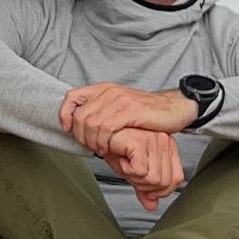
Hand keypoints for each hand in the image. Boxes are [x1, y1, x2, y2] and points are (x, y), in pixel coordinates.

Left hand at [59, 82, 197, 153]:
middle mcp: (109, 92)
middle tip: (91, 146)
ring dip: (93, 142)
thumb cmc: (146, 113)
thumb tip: (80, 127)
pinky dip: (103, 141)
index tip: (68, 129)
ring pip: (91, 124)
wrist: (173, 108)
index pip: (72, 97)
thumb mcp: (119, 108)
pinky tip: (109, 148)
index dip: (65, 114)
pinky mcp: (129, 110)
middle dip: (81, 136)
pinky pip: (106, 128)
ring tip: (101, 149)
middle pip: (80, 116)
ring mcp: (119, 100)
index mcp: (104, 90)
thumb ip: (101, 112)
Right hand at [105, 127, 184, 210]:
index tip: (146, 189)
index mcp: (168, 146)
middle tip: (130, 172)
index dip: (160, 191)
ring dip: (134, 178)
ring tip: (126, 164)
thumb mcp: (133, 171)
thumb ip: (145, 187)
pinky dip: (127, 170)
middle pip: (164, 182)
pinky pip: (140, 171)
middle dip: (143, 185)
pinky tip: (122, 158)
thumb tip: (152, 205)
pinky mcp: (142, 141)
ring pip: (153, 179)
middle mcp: (164, 140)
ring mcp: (155, 139)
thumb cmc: (114, 147)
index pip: (176, 178)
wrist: (96, 134)